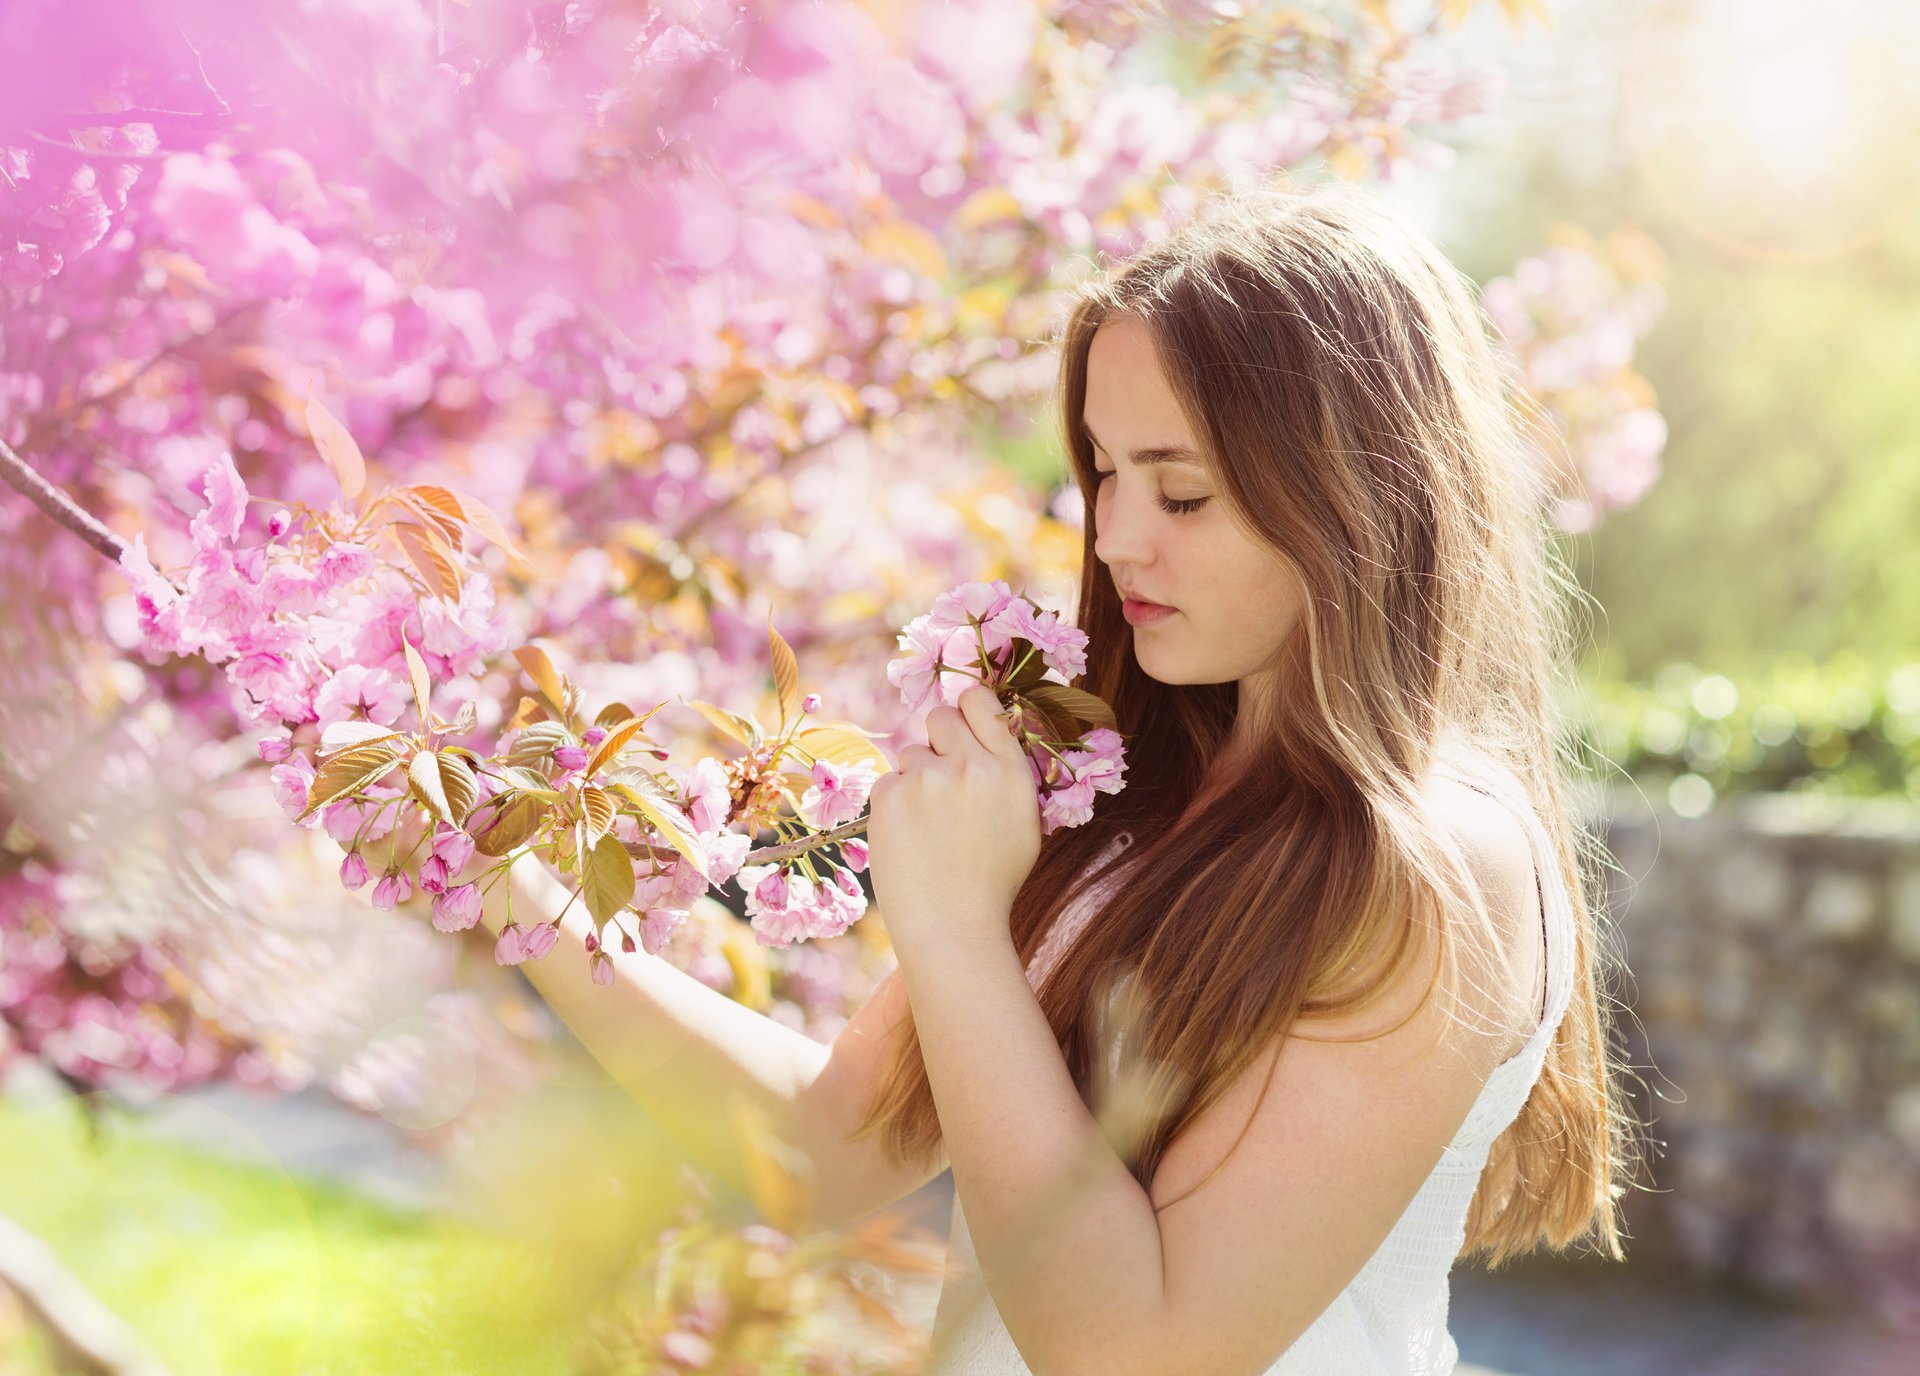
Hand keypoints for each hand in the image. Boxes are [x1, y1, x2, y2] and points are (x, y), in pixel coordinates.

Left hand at [865, 684, 1041, 956]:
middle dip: (939, 740)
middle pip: (941, 716)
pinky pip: (889, 781)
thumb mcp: (1023, 823)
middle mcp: (971, 765)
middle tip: (941, 779)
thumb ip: (1005, 774)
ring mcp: (928, 778)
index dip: (968, 708)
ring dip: (917, 779)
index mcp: (1011, 770)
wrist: (954, 927)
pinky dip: (895, 805)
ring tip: (930, 827)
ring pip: (912, 753)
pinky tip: (910, 838)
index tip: (962, 724)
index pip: (981, 701)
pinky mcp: (891, 795)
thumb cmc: (992, 882)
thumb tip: (984, 736)